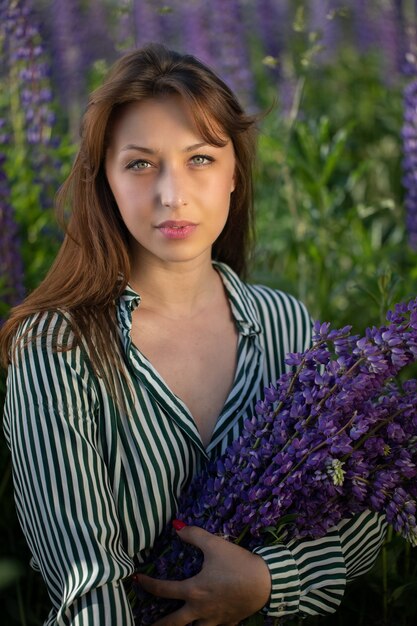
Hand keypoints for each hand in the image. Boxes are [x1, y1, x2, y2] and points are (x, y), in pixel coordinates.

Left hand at [136, 525, 270, 625]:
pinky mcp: (230, 622)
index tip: (136, 580)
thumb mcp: (215, 544)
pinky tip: (208, 622)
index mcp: (194, 591)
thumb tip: (175, 526)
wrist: (266, 583)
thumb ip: (194, 535)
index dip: (147, 585)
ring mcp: (215, 620)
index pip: (163, 590)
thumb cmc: (238, 563)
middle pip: (174, 624)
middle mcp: (200, 610)